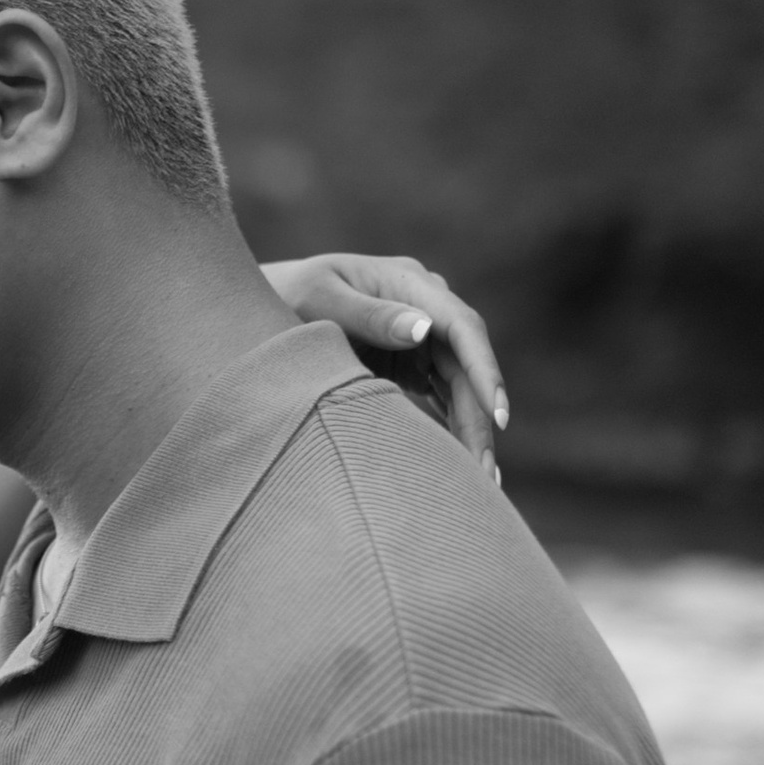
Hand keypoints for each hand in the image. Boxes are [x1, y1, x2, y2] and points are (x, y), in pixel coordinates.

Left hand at [264, 253, 508, 475]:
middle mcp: (425, 307)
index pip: (462, 327)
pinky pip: (443, 396)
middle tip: (487, 474)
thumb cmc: (288, 295)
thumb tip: (424, 330)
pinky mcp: (413, 361)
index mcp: (409, 282)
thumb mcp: (321, 300)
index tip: (498, 415)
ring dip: (472, 430)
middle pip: (467, 365)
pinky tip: (462, 466)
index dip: (486, 370)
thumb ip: (369, 315)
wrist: (264, 301)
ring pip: (461, 385)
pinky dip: (453, 428)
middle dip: (480, 418)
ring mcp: (422, 335)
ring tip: (483, 482)